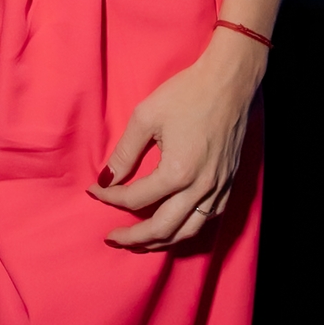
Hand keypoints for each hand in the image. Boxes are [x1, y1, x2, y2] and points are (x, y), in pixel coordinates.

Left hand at [87, 33, 264, 248]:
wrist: (229, 82)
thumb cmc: (186, 94)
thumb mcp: (146, 117)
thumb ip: (124, 152)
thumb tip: (107, 179)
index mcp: (178, 172)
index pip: (136, 198)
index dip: (110, 198)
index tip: (94, 191)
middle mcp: (200, 188)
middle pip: (162, 229)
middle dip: (133, 238)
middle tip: (111, 237)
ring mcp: (218, 189)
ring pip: (186, 232)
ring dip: (160, 242)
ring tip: (138, 242)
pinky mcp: (228, 185)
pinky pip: (207, 220)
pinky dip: (185, 229)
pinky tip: (172, 225)